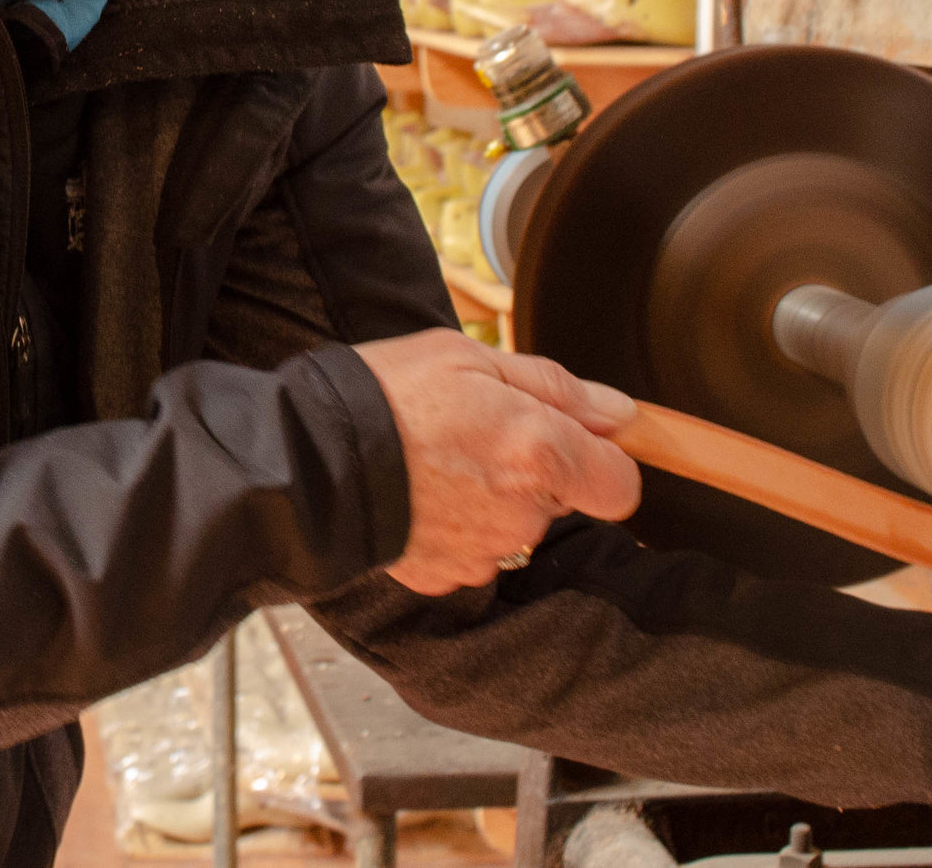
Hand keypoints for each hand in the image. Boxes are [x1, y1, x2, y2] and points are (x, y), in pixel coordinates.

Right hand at [350, 329, 641, 594]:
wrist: (311, 458)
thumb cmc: (387, 395)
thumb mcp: (472, 357)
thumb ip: (556, 387)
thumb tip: (617, 413)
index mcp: (539, 452)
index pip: (620, 484)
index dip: (603, 458)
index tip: (578, 439)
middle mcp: (522, 511)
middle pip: (562, 498)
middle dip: (538, 468)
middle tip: (481, 429)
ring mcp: (485, 551)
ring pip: (517, 524)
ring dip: (496, 496)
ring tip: (442, 459)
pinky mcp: (448, 575)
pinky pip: (475, 550)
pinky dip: (459, 525)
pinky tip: (424, 493)